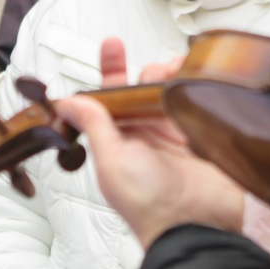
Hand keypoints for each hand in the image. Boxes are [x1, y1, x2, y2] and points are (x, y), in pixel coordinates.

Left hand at [54, 38, 244, 249]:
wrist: (196, 224)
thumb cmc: (149, 203)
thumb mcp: (113, 160)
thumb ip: (95, 125)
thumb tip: (68, 101)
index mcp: (119, 141)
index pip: (110, 98)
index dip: (111, 70)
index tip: (113, 44)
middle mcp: (146, 137)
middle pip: (145, 90)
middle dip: (150, 71)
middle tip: (159, 70)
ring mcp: (176, 136)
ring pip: (172, 94)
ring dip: (175, 77)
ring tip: (182, 73)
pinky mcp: (202, 138)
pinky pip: (198, 105)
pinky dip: (198, 90)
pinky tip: (201, 82)